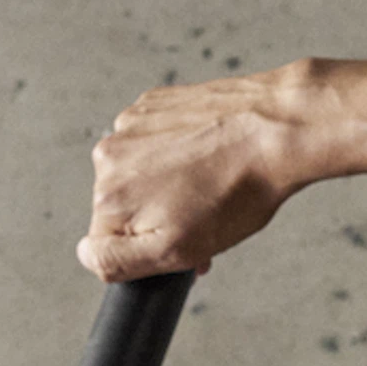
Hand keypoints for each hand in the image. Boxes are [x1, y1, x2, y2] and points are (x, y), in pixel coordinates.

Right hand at [78, 64, 323, 280]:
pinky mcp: (153, 104)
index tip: (177, 242)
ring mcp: (130, 126)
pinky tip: (209, 152)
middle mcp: (108, 158)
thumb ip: (119, 261)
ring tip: (211, 181)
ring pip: (138, 174)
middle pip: (122, 209)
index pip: (105, 247)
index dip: (145, 253)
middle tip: (203, 216)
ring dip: (168, 185)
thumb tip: (89, 257)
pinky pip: (155, 141)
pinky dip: (177, 150)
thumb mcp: (178, 249)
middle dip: (157, 219)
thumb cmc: (239, 189)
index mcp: (109, 199)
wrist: (277, 130)